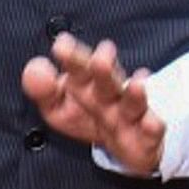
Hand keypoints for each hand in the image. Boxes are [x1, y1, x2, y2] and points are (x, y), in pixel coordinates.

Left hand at [22, 33, 167, 174]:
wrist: (126, 143)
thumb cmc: (89, 117)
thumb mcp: (58, 106)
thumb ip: (42, 88)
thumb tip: (35, 69)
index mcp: (87, 86)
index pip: (79, 69)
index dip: (71, 58)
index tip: (62, 45)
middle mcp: (110, 97)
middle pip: (106, 82)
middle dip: (104, 69)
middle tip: (104, 52)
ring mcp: (130, 117)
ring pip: (133, 104)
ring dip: (135, 94)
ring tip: (137, 83)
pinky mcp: (146, 139)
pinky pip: (151, 133)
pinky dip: (154, 127)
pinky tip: (154, 123)